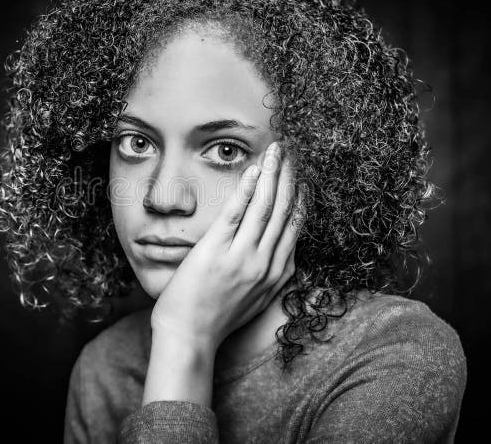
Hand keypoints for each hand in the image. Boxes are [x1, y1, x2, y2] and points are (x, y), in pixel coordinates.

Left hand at [150, 141, 304, 353]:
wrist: (189, 338)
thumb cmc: (216, 319)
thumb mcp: (255, 300)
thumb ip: (270, 276)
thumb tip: (280, 255)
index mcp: (276, 273)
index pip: (294, 226)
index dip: (299, 196)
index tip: (301, 174)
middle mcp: (265, 264)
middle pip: (283, 211)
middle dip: (289, 177)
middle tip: (291, 152)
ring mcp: (242, 258)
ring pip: (264, 207)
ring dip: (272, 174)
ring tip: (276, 150)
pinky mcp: (216, 252)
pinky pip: (236, 214)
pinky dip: (246, 190)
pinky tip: (253, 170)